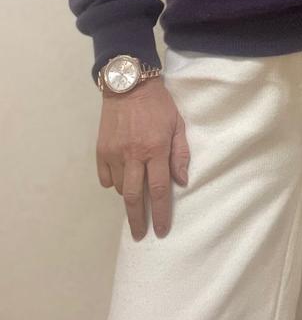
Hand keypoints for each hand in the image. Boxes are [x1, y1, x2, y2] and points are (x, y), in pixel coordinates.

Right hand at [96, 76, 190, 240]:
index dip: (161, 213)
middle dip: (138, 220)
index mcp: (156, 149)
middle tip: (140, 235)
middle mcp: (134, 155)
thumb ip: (180, 153)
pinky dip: (114, 184)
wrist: (128, 84)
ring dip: (130, 196)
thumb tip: (182, 181)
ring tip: (137, 196)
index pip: (160, 189)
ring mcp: (114, 154)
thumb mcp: (178, 124)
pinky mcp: (101, 150)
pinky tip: (122, 180)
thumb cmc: (159, 104)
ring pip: (121, 188)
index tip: (161, 230)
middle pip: (135, 197)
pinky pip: (106, 178)